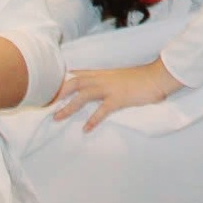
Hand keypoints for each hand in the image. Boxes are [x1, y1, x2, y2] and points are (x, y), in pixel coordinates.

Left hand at [51, 59, 180, 131]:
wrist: (157, 76)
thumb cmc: (142, 78)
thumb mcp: (122, 77)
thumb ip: (109, 80)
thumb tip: (100, 88)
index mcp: (103, 73)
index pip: (78, 74)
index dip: (63, 81)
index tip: (49, 89)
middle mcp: (103, 78)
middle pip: (74, 83)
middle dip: (58, 93)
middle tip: (45, 104)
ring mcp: (109, 88)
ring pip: (82, 96)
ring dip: (68, 107)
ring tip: (57, 118)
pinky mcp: (118, 98)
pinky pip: (101, 111)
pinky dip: (92, 120)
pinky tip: (86, 129)